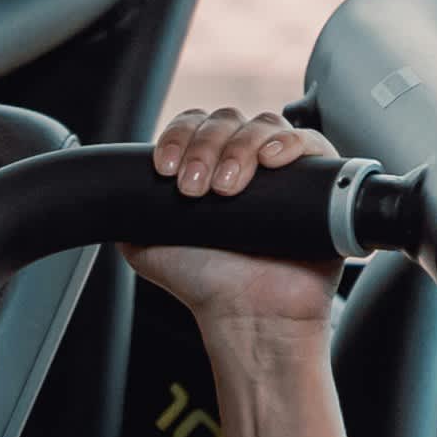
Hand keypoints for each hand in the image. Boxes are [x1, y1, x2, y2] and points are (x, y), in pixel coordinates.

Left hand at [120, 100, 340, 336]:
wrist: (247, 315)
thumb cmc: (206, 284)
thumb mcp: (145, 245)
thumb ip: (130, 212)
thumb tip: (115, 188)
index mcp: (207, 169)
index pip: (193, 125)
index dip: (177, 137)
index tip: (164, 169)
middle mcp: (245, 164)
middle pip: (225, 121)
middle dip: (204, 147)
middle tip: (194, 189)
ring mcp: (283, 171)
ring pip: (263, 126)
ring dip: (238, 149)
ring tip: (227, 190)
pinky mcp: (321, 182)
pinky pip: (310, 142)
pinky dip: (288, 142)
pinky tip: (271, 161)